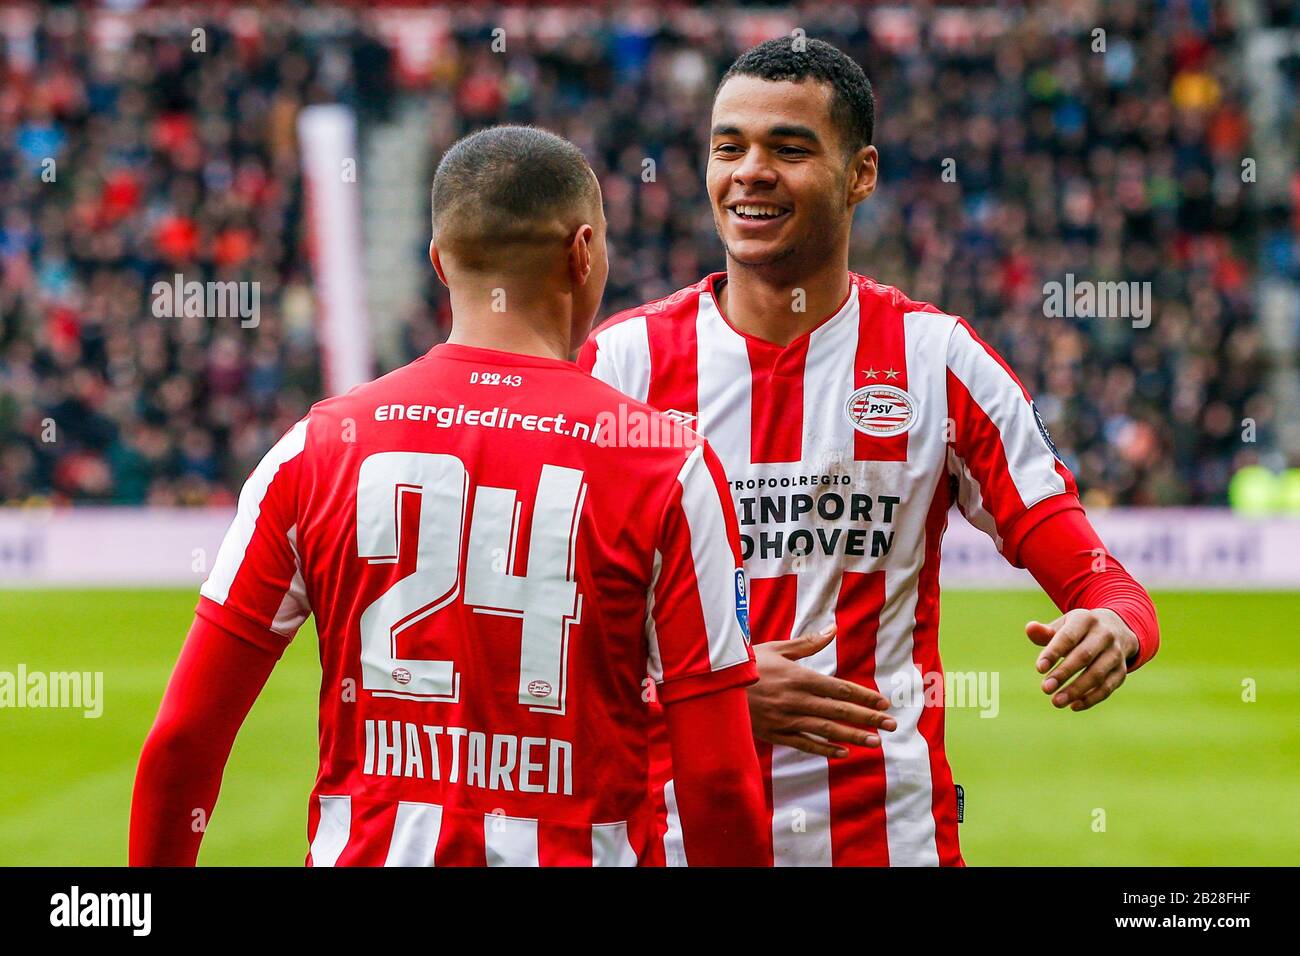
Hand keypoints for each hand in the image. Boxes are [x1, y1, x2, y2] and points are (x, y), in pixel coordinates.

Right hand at [747, 626, 895, 757]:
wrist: (714, 687)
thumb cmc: (747, 663)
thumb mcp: (776, 648)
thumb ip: (808, 643)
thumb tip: (833, 629)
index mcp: (799, 677)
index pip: (840, 688)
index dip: (863, 696)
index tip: (883, 703)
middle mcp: (796, 700)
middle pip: (839, 711)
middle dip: (868, 718)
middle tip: (892, 725)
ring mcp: (786, 719)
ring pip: (826, 730)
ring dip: (853, 737)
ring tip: (876, 742)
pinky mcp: (774, 734)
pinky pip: (804, 744)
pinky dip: (824, 749)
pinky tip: (843, 753)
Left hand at [1026, 608, 1138, 711]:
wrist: (1117, 628)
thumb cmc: (1079, 630)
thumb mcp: (1064, 625)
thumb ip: (1045, 632)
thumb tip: (1029, 629)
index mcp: (1086, 620)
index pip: (1068, 637)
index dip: (1054, 653)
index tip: (1039, 669)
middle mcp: (1105, 635)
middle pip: (1084, 656)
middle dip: (1064, 674)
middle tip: (1045, 689)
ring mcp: (1116, 653)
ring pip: (1098, 674)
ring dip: (1076, 690)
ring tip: (1056, 702)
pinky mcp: (1121, 671)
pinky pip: (1108, 687)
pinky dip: (1091, 698)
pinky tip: (1073, 706)